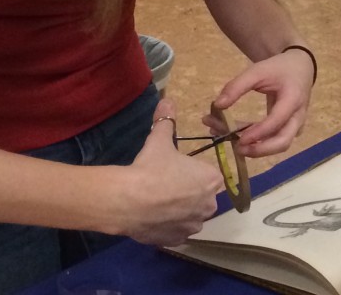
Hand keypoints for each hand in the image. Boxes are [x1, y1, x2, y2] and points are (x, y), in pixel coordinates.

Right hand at [116, 99, 223, 246]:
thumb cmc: (150, 167)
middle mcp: (209, 205)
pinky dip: (168, 226)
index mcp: (211, 180)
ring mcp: (193, 225)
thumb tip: (167, 100)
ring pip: (191, 215)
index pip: (210, 175)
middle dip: (189, 192)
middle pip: (203, 197)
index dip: (194, 173)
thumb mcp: (159, 140)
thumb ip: (166, 120)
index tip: (178, 170)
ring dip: (180, 210)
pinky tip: (154, 216)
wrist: (128, 200)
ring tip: (158, 201)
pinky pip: (177, 231)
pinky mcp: (177, 240)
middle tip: (166, 185)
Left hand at [206, 49, 313, 157]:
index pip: (277, 121)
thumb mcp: (257, 71)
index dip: (258, 133)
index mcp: (293, 99)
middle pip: (283, 142)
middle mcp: (297, 116)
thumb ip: (237, 86)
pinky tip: (236, 136)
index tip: (239, 139)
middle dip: (260, 150)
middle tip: (237, 148)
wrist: (301, 67)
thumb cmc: (279, 68)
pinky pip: (275, 140)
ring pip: (279, 145)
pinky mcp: (289, 128)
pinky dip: (257, 142)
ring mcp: (295, 124)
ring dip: (256, 148)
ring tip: (231, 142)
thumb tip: (217, 105)